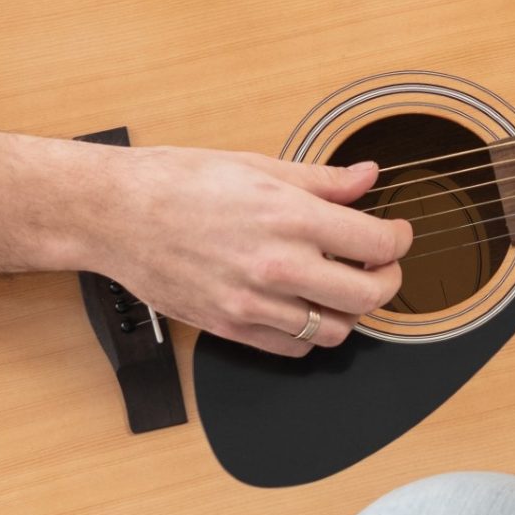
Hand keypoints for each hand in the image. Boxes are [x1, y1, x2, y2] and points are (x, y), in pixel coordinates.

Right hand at [94, 146, 413, 356]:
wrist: (115, 213)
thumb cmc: (178, 182)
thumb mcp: (257, 165)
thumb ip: (321, 180)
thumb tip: (367, 177)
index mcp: (290, 217)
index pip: (376, 244)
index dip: (398, 241)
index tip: (395, 235)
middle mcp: (277, 265)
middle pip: (367, 295)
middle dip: (386, 280)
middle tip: (380, 266)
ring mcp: (253, 303)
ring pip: (335, 331)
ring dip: (349, 312)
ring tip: (340, 287)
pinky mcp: (230, 327)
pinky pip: (293, 349)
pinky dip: (310, 334)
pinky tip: (304, 308)